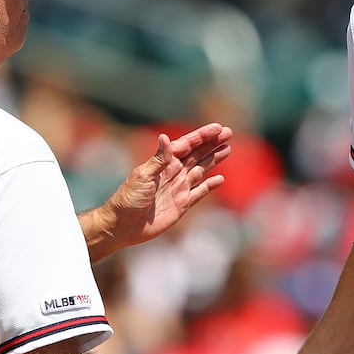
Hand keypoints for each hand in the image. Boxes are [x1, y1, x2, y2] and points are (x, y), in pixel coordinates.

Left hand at [83, 123, 232, 260]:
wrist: (124, 225)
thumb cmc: (128, 199)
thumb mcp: (142, 176)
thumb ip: (158, 159)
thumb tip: (165, 138)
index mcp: (164, 163)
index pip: (187, 145)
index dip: (202, 136)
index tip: (218, 129)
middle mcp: (173, 173)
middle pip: (197, 154)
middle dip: (212, 144)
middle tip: (228, 133)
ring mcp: (179, 188)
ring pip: (201, 170)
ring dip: (213, 159)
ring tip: (227, 149)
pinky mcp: (182, 204)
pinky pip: (200, 192)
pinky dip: (210, 185)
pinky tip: (220, 179)